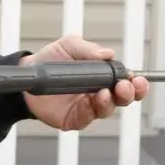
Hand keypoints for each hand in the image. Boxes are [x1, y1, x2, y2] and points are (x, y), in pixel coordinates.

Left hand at [20, 36, 148, 130]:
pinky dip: (92, 110)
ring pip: (107, 109)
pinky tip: (92, 101)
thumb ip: (88, 49)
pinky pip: (88, 118)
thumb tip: (108, 54)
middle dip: (130, 94)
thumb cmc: (51, 59)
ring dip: (110, 102)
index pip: (125, 81)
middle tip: (125, 87)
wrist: (28, 74)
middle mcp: (99, 93)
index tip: (136, 79)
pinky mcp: (74, 119)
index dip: (134, 82)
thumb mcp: (69, 46)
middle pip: (123, 98)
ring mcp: (87, 107)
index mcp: (102, 75)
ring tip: (105, 93)